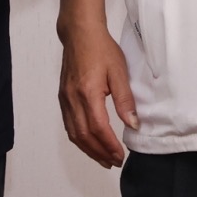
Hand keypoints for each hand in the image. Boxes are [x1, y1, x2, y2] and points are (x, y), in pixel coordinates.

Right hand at [57, 25, 137, 168]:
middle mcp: (72, 99)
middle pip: (83, 136)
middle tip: (114, 162)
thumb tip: (133, 124)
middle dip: (99, 153)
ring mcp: (65, 99)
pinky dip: (79, 138)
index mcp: (88, 93)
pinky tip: (89, 142)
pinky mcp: (63, 97)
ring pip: (74, 133)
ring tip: (103, 159)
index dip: (109, 145)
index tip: (120, 156)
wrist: (79, 33)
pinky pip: (68, 124)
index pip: (98, 128)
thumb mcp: (119, 72)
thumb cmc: (101, 49)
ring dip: (88, 149)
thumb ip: (125, 100)